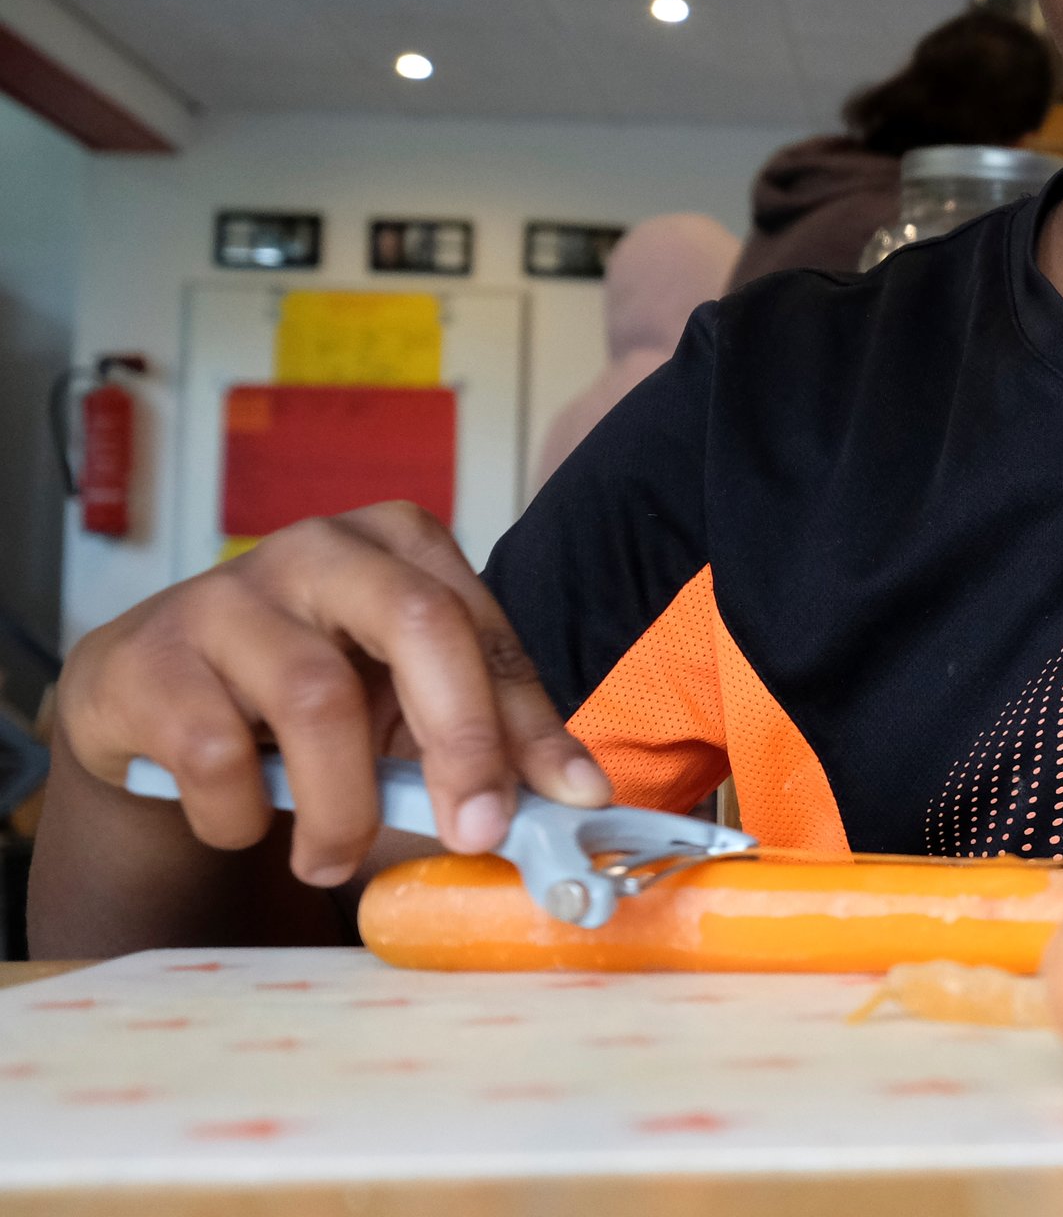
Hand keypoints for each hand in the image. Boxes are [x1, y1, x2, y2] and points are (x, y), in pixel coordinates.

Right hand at [56, 502, 609, 887]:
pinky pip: (216, 751)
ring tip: (335, 860)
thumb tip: (572, 799)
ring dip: (342, 807)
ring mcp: (228, 594)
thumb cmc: (304, 689)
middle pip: (418, 624)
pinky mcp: (149, 657)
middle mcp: (321, 548)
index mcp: (401, 542)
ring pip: (318, 698)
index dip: (531, 721)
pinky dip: (242, 813)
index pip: (484, 627)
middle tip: (477, 833)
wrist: (152, 696)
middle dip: (463, 740)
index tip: (570, 798)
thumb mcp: (403, 698)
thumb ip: (484, 736)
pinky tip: (244, 821)